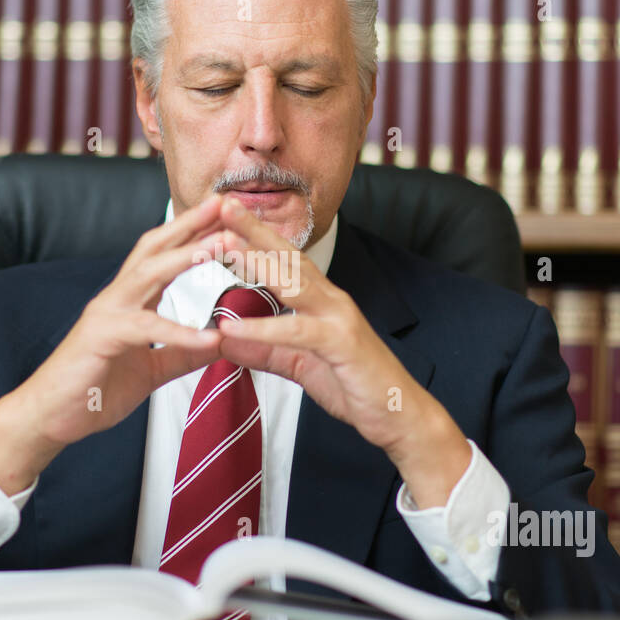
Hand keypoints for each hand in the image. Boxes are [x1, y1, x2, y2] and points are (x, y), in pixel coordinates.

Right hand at [0, 194, 230, 493]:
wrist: (50, 417)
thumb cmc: (92, 389)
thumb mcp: (150, 371)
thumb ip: (181, 355)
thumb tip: (218, 344)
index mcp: (129, 301)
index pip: (163, 256)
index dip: (192, 233)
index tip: (225, 215)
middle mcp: (117, 298)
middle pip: (155, 249)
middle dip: (190, 223)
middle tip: (224, 202)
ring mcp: (107, 314)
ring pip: (149, 273)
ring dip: (187, 255)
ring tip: (223, 243)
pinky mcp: (102, 339)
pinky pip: (146, 330)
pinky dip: (181, 332)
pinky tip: (211, 338)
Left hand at [214, 197, 472, 507]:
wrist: (398, 415)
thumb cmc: (354, 386)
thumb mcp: (299, 365)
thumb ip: (264, 350)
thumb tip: (225, 340)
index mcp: (321, 301)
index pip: (284, 260)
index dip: (254, 237)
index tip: (223, 216)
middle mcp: (331, 300)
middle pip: (288, 257)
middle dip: (254, 230)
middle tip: (221, 204)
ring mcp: (340, 318)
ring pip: (294, 283)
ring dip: (257, 262)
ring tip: (223, 245)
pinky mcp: (342, 344)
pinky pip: (297, 332)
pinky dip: (263, 329)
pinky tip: (232, 328)